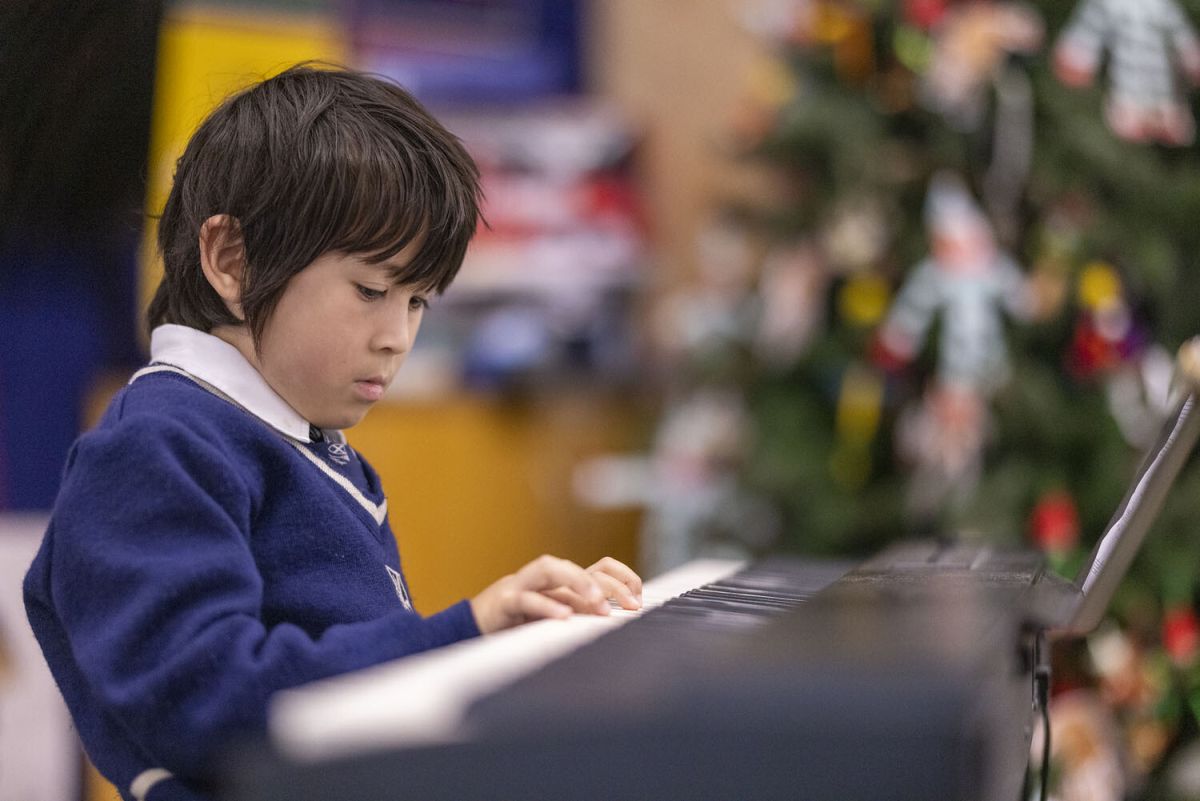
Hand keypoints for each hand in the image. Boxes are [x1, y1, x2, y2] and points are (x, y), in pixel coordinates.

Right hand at [470, 555, 641, 634]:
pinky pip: (525, 599)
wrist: (473, 627)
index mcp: (564, 583)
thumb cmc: (520, 623)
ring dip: (579, 582)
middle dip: (610, 585)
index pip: (601, 566)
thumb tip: (619, 620)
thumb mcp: (559, 619)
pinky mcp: (504, 601)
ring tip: (598, 603)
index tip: (639, 598)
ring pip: (552, 569)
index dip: (624, 576)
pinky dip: (545, 606)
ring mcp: (524, 586)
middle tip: (630, 606)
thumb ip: (583, 614)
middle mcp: (547, 579)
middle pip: (582, 568)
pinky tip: (563, 618)